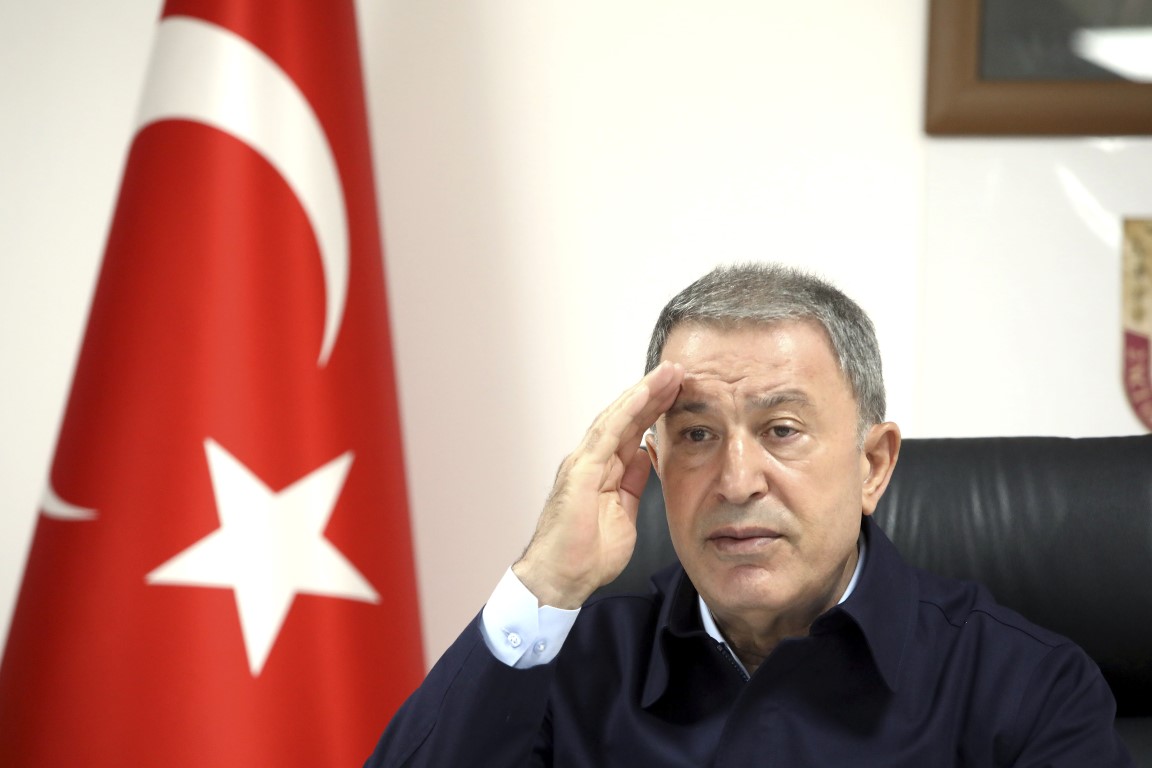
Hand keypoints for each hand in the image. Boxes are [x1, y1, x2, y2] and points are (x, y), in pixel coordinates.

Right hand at [512, 361, 683, 608]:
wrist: (560, 579)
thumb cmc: (585, 555)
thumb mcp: (624, 514)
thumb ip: (633, 483)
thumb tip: (645, 458)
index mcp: (602, 471)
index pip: (631, 431)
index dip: (654, 409)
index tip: (678, 392)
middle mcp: (590, 460)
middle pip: (625, 417)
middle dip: (652, 393)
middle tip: (677, 371)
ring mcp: (583, 462)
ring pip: (617, 417)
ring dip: (643, 393)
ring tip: (668, 374)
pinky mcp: (581, 470)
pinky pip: (607, 433)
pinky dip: (627, 411)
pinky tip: (645, 394)